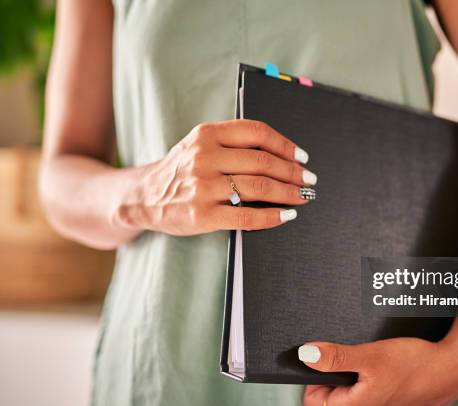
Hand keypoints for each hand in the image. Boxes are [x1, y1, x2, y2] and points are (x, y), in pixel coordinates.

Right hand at [114, 120, 316, 234]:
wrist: (144, 196)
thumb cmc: (181, 169)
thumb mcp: (199, 144)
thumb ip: (233, 143)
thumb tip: (282, 155)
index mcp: (207, 134)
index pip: (256, 132)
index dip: (285, 144)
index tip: (302, 157)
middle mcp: (204, 157)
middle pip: (262, 162)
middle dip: (293, 172)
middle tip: (309, 181)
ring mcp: (202, 186)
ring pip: (259, 188)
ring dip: (288, 193)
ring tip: (303, 197)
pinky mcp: (201, 215)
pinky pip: (246, 215)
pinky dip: (272, 216)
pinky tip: (286, 215)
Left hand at [299, 337, 457, 405]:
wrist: (453, 369)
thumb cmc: (415, 363)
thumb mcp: (369, 355)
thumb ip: (335, 358)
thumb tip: (306, 356)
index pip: (314, 399)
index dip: (317, 377)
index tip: (330, 360)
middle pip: (334, 397)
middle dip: (340, 376)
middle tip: (359, 359)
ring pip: (354, 395)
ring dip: (359, 378)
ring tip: (377, 363)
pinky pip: (372, 396)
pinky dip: (375, 382)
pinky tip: (390, 370)